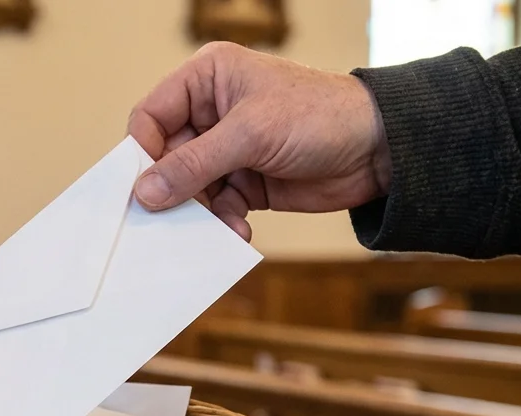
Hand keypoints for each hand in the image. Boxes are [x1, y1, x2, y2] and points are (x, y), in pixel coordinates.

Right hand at [128, 42, 391, 240]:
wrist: (379, 149)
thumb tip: (145, 192)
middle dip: (171, 190)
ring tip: (218, 226)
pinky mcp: (244, 181)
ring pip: (188, 188)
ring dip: (199, 213)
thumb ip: (194, 163)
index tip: (141, 189)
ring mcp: (227, 149)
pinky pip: (214, 207)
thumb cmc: (320, 117)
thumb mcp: (251, 135)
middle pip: (165, 158)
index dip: (142, 153)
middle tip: (170, 221)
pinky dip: (221, 223)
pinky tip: (240, 231)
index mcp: (207, 79)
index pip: (151, 116)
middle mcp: (211, 112)